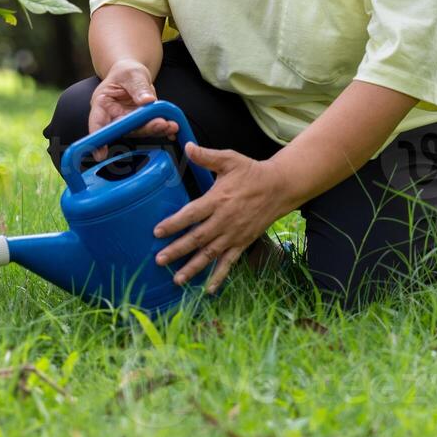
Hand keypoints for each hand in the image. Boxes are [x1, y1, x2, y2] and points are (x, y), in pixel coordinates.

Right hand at [87, 58, 175, 160]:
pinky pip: (150, 129)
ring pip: (140, 131)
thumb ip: (138, 86)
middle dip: (143, 129)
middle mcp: (113, 117)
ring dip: (156, 129)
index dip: (97, 139)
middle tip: (161, 124)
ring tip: (171, 125)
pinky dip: (162, 129)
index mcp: (102, 104)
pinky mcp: (140, 124)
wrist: (133, 75)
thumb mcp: (132, 73)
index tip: (100, 153)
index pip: (97, 123)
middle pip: (124, 129)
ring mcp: (127, 122)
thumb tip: (147, 100)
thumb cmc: (126, 72)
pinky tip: (172, 127)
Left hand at [152, 144, 288, 293]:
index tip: (157, 232)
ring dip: (193, 268)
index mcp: (217, 200)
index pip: (191, 214)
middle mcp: (224, 220)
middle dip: (177, 250)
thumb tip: (187, 146)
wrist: (279, 188)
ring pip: (210, 254)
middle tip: (159, 260)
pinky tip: (207, 290)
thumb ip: (207, 156)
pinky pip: (229, 262)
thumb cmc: (251, 172)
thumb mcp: (229, 159)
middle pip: (197, 238)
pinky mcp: (242, 243)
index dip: (174, 223)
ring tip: (176, 279)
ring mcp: (234, 234)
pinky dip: (219, 277)